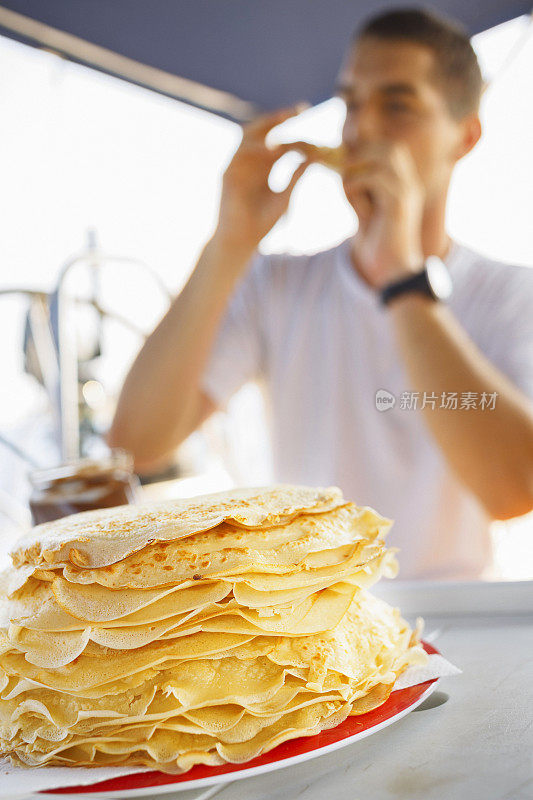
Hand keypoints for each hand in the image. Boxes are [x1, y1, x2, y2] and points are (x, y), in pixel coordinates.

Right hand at [213, 107, 310, 257]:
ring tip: (285, 119)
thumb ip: (297, 176)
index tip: (315, 132)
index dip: (297, 135)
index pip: (280, 143)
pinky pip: (240, 154)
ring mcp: (238, 166)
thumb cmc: (262, 223)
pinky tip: (271, 149)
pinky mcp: (228, 174)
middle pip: (264, 132)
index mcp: (265, 167)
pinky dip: (255, 149)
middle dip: (279, 119)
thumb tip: (315, 157)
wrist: (242, 241)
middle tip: (299, 110)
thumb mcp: (285, 196)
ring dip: (266, 126)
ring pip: (249, 136)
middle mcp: (251, 162)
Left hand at [342, 142, 424, 288]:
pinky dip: (359, 179)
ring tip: (344, 177)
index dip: (366, 147)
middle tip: (340, 163)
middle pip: (392, 147)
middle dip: (364, 149)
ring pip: (387, 155)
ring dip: (361, 160)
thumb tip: (341, 168)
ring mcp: (407, 193)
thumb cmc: (376, 241)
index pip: (390, 148)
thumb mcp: (363, 207)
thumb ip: (357, 187)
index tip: (341, 157)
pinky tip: (348, 191)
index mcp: (402, 183)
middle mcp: (409, 184)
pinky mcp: (400, 205)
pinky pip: (379, 178)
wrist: (390, 270)